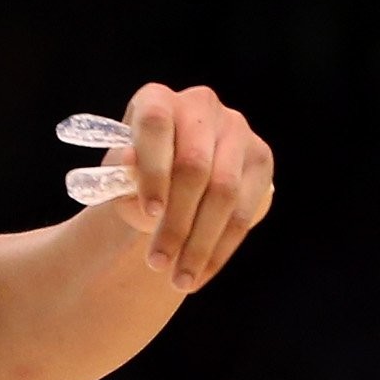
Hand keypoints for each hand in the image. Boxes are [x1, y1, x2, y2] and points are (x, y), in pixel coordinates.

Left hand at [109, 83, 271, 291]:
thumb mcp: (118, 176)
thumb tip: (127, 163)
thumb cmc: (135, 176)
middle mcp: (201, 105)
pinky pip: (247, 210)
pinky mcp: (261, 158)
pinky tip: (201, 275)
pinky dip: (221, 248)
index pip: (156, 126)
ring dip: (201, 243)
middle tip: (156, 264)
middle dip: (176, 222)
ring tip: (178, 280)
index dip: (153, 170)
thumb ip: (119, 173)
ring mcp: (237, 129)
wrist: (172, 180)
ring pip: (225, 193)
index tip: (148, 214)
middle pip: (195, 167)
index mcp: (156, 99)